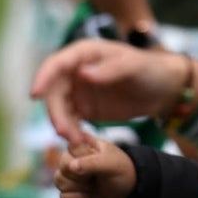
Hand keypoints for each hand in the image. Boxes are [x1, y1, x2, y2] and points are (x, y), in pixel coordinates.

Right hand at [31, 39, 189, 145]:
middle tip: (65, 132)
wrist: (163, 90)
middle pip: (54, 91)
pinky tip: (83, 144)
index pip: (57, 63)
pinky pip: (70, 122)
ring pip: (59, 110)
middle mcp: (76, 70)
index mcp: (85, 53)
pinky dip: (73, 133)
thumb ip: (110, 70)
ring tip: (78, 142)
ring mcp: (78, 90)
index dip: (43, 77)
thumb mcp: (134, 67)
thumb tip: (82, 73)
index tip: (34, 95)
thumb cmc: (150, 70)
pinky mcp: (84, 109)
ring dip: (64, 126)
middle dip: (56, 113)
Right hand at [54, 134, 135, 197]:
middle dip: (80, 175)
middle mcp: (74, 159)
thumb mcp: (111, 164)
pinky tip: (89, 197)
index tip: (84, 151)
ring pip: (59, 181)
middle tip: (95, 176)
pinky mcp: (69, 193)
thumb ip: (91, 162)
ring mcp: (70, 177)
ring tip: (94, 185)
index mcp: (85, 145)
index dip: (79, 152)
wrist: (127, 197)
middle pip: (62, 165)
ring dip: (80, 188)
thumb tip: (71, 166)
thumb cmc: (121, 173)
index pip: (71, 144)